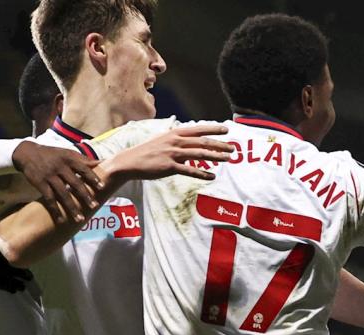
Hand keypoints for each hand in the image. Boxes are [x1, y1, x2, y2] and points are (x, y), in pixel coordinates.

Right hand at [12, 141, 102, 223]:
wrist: (27, 153)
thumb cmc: (52, 154)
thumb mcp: (67, 153)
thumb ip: (83, 159)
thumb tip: (101, 162)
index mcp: (69, 159)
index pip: (83, 169)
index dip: (93, 178)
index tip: (102, 187)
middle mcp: (60, 167)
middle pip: (75, 183)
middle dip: (85, 195)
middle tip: (94, 206)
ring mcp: (49, 176)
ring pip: (63, 193)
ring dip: (72, 207)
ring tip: (80, 219)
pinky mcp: (40, 184)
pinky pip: (49, 199)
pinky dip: (55, 210)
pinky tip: (61, 219)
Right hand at [105, 124, 234, 182]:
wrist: (130, 162)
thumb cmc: (147, 152)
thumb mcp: (163, 140)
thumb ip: (177, 139)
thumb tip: (190, 140)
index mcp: (174, 133)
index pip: (198, 129)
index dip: (213, 128)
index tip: (226, 129)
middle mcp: (175, 141)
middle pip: (202, 142)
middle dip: (219, 144)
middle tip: (232, 148)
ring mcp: (172, 154)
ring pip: (199, 154)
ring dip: (215, 157)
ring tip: (227, 159)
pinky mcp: (169, 167)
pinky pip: (189, 171)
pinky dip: (202, 174)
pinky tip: (212, 176)